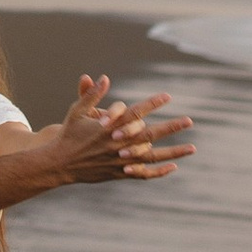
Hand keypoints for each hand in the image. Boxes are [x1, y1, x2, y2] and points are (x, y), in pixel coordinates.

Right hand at [38, 74, 193, 188]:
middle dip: (171, 127)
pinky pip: (143, 174)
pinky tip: (173, 167)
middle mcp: (117, 143)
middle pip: (149, 134)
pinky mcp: (119, 173)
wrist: (59, 163)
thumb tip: (104, 77)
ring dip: (173, 153)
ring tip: (192, 147)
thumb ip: (92, 94)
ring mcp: (120, 160)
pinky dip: (158, 172)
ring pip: (151, 157)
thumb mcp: (77, 111)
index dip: (152, 103)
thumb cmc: (69, 135)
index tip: (168, 96)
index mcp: (109, 126)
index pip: (135, 112)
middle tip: (189, 120)